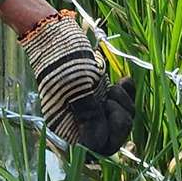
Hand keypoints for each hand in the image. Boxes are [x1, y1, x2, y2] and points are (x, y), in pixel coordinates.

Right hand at [19, 10, 134, 156]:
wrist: (55, 33)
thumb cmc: (62, 58)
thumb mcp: (75, 85)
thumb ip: (88, 113)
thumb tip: (97, 142)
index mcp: (66, 127)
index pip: (97, 147)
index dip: (110, 133)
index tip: (107, 108)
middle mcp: (78, 122)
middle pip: (112, 137)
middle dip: (120, 117)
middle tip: (112, 95)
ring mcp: (90, 107)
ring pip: (119, 119)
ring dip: (123, 102)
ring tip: (114, 84)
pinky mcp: (98, 93)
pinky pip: (120, 102)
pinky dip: (126, 92)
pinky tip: (124, 80)